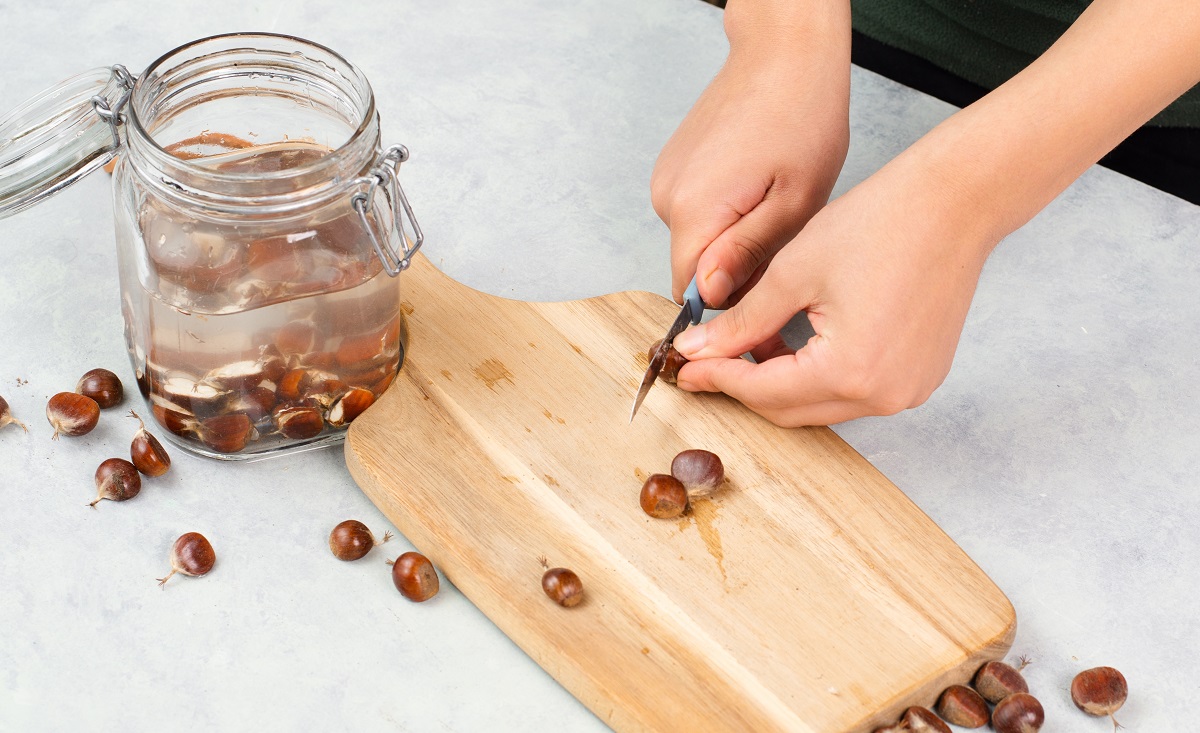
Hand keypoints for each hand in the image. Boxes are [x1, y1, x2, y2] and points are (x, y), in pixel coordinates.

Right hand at [650, 7, 850, 308]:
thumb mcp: (795, 202)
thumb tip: (712, 297)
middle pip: (694, 268)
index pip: (693, 294)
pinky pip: (696, 212)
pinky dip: (724, 213)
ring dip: (732, 239)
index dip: (732, 303)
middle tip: (785, 238)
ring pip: (697, 240)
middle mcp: (666, 198)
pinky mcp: (673, 166)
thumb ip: (749, 255)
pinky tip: (755, 185)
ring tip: (773, 203)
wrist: (784, 53)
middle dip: (736, 270)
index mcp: (695, 211)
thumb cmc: (803, 118)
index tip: (770, 287)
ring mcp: (666, 180)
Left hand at [670, 150, 995, 425]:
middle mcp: (884, 395)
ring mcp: (908, 391)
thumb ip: (741, 322)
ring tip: (746, 346)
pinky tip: (791, 347)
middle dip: (744, 386)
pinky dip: (816, 377)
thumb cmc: (880, 224)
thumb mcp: (793, 272)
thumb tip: (696, 351)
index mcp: (851, 371)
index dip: (718, 378)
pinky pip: (853, 392)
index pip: (763, 392)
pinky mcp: (920, 377)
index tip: (683, 367)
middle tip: (705, 362)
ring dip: (779, 383)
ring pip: (820, 404)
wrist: (955, 203)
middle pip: (791, 409)